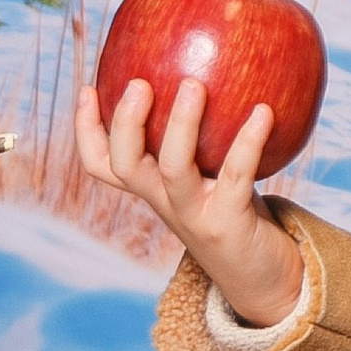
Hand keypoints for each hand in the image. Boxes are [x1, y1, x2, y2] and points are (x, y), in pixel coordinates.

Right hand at [74, 75, 306, 329]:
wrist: (264, 280)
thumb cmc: (239, 215)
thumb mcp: (211, 175)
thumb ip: (206, 136)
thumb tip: (220, 69)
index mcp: (153, 190)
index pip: (102, 164)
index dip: (86, 130)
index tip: (87, 88)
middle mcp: (165, 203)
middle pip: (126, 164)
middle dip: (125, 123)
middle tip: (138, 82)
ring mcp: (194, 215)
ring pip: (173, 169)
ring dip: (181, 125)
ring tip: (193, 85)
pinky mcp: (228, 224)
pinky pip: (235, 175)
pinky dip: (247, 141)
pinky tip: (264, 111)